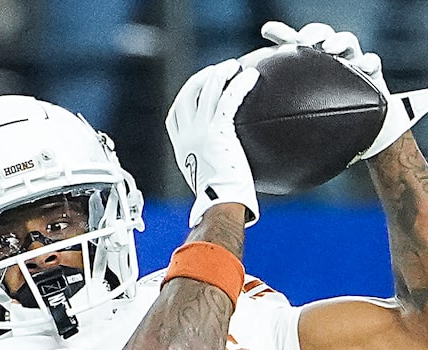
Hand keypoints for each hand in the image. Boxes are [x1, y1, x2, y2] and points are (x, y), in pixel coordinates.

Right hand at [166, 58, 262, 222]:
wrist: (220, 204)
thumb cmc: (220, 200)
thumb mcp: (209, 179)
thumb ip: (212, 164)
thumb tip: (230, 165)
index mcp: (181, 147)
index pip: (175, 114)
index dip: (186, 97)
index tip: (199, 89)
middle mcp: (187, 135)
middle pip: (188, 94)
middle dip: (202, 78)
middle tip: (218, 71)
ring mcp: (200, 131)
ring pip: (208, 90)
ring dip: (221, 73)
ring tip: (235, 66)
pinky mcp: (217, 130)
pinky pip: (229, 98)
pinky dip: (240, 84)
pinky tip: (252, 76)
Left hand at [257, 19, 427, 158]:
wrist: (367, 134)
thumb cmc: (332, 124)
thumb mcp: (305, 120)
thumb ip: (284, 116)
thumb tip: (254, 127)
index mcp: (312, 67)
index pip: (294, 45)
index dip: (281, 34)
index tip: (266, 31)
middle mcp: (331, 61)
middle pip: (322, 36)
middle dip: (313, 33)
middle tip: (304, 40)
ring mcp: (353, 65)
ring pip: (347, 42)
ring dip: (339, 41)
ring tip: (330, 48)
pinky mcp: (373, 75)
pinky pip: (373, 63)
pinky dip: (368, 62)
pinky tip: (364, 66)